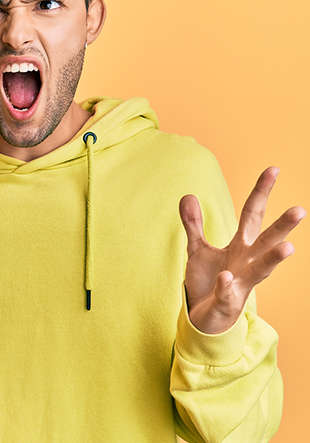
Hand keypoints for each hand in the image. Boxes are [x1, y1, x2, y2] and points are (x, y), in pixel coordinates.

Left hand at [181, 167, 304, 333]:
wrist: (205, 316)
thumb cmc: (208, 281)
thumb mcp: (198, 249)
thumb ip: (194, 224)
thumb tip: (188, 195)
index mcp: (240, 246)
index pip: (253, 214)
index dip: (262, 191)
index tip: (274, 168)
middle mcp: (246, 262)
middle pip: (266, 239)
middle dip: (282, 226)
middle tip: (300, 210)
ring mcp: (240, 282)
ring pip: (261, 269)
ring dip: (274, 258)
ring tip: (288, 248)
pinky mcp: (226, 301)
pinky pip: (227, 292)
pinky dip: (226, 285)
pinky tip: (226, 277)